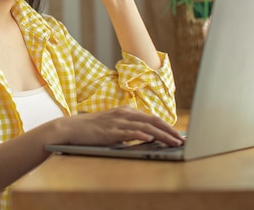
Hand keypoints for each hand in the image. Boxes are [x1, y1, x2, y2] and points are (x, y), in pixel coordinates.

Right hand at [57, 106, 183, 146]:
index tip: (178, 135)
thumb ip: (129, 129)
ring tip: (173, 142)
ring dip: (162, 135)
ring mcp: (118, 122)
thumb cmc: (92, 129)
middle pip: (153, 120)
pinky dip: (141, 135)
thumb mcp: (114, 126)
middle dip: (170, 131)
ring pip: (145, 126)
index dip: (167, 126)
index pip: (152, 118)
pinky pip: (129, 132)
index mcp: (127, 111)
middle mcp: (125, 114)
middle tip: (182, 140)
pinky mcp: (110, 131)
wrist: (71, 128)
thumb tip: (146, 137)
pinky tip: (150, 139)